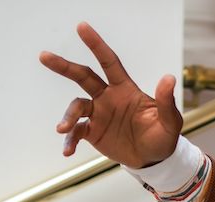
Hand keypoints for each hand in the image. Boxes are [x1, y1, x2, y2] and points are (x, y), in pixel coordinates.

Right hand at [39, 22, 182, 166]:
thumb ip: (166, 102)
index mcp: (124, 89)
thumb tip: (169, 78)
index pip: (108, 62)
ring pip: (76, 107)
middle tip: (44, 56)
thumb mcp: (170, 122)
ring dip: (68, 116)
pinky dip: (70, 141)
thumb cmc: (162, 137)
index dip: (96, 45)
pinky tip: (67, 151)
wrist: (153, 161)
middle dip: (64, 66)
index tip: (81, 27)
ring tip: (62, 129)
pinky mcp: (93, 132)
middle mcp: (107, 97)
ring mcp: (98, 114)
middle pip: (83, 76)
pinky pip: (76, 133)